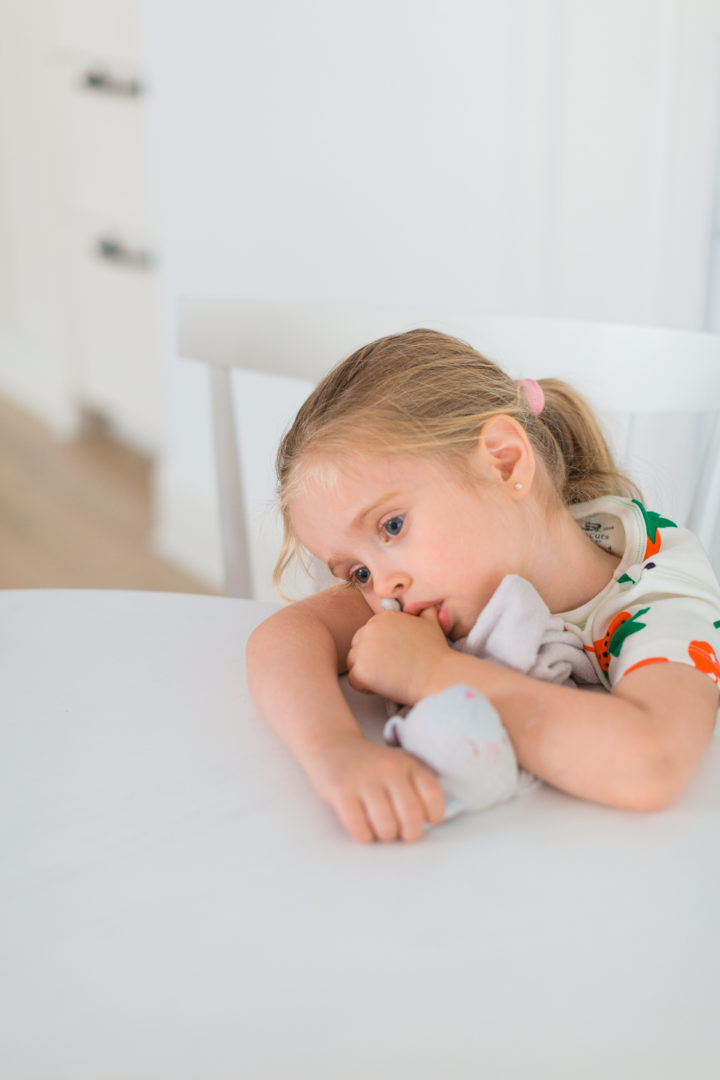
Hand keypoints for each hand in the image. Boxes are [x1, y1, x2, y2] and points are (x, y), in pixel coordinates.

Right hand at [304, 733, 444, 842]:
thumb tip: (430, 821)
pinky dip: (365, 836)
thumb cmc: (370, 765)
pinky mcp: (341, 791)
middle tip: (403, 833)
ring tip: (381, 829)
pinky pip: (359, 828)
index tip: (426, 819)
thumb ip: (416, 786)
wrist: (332, 746)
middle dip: (410, 834)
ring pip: (386, 827)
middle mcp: (388, 769)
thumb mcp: (398, 765)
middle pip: (411, 815)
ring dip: (386, 836)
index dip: (434, 814)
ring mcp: (363, 780)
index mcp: (407, 764)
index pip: (432, 793)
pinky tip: (364, 828)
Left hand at [347, 608, 450, 703]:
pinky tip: (384, 686)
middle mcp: (370, 629)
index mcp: (384, 617)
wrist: (437, 676)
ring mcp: (364, 649)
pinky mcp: (361, 670)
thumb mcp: (431, 624)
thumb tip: (426, 605)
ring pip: (353, 663)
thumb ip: (424, 612)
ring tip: (388, 677)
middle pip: (358, 646)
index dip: (380, 647)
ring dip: (367, 672)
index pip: (369, 633)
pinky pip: (353, 680)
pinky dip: (365, 687)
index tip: (396, 656)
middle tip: (391, 669)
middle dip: (370, 659)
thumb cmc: (436, 652)